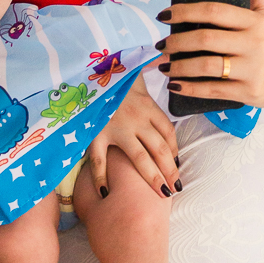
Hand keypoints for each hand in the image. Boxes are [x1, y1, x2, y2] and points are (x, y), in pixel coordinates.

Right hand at [86, 73, 179, 198]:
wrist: (87, 68)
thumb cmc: (113, 74)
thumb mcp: (136, 73)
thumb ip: (151, 77)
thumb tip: (165, 71)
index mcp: (148, 106)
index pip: (168, 132)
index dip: (174, 151)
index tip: (176, 165)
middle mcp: (136, 118)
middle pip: (159, 148)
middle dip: (170, 170)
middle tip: (176, 188)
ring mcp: (116, 127)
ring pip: (139, 158)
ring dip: (152, 177)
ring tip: (162, 193)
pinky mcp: (96, 133)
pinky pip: (99, 160)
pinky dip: (101, 178)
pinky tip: (106, 194)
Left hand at [158, 0, 263, 107]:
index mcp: (254, 21)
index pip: (215, 11)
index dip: (185, 11)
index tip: (165, 14)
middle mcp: (253, 44)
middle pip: (206, 39)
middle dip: (177, 41)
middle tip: (161, 43)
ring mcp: (251, 69)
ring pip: (206, 66)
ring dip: (179, 66)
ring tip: (164, 64)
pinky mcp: (247, 92)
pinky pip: (212, 89)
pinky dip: (190, 87)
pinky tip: (175, 84)